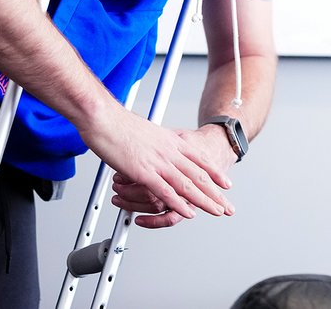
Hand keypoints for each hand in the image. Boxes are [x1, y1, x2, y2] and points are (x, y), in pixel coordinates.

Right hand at [82, 107, 237, 228]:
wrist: (102, 116)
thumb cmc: (118, 124)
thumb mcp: (146, 133)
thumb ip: (156, 144)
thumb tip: (159, 150)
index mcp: (170, 141)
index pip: (200, 159)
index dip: (215, 173)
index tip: (226, 184)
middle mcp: (169, 151)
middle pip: (198, 175)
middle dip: (215, 193)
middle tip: (228, 206)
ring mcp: (158, 161)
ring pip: (187, 184)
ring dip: (204, 200)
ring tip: (217, 212)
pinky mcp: (143, 171)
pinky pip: (165, 190)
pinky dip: (179, 203)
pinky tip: (188, 212)